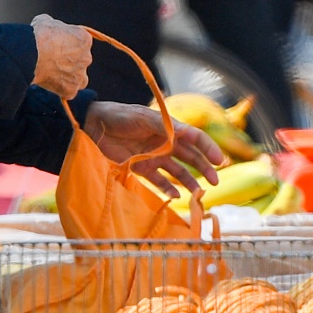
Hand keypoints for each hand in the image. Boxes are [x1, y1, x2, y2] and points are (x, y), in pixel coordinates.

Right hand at [31, 14, 92, 98]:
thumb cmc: (38, 36)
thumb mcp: (46, 21)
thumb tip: (50, 27)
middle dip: (69, 61)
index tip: (56, 46)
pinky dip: (60, 89)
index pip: (80, 43)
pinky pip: (68, 91)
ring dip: (70, 77)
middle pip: (81, 61)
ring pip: (79, 78)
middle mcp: (86, 58)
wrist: (30, 54)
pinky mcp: (71, 89)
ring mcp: (80, 75)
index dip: (68, 44)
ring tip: (53, 74)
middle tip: (52, 61)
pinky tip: (49, 83)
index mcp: (84, 39)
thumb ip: (55, 26)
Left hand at [82, 101, 223, 196]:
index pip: (195, 138)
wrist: (94, 126)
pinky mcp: (142, 169)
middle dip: (205, 168)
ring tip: (200, 193)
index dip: (208, 148)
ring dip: (191, 181)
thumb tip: (188, 133)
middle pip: (191, 157)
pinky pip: (160, 181)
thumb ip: (165, 126)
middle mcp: (165, 143)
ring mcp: (155, 157)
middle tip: (216, 181)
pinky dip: (169, 189)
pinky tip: (176, 196)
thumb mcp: (143, 118)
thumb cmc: (119, 116)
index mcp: (169, 128)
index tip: (218, 160)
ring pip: (179, 172)